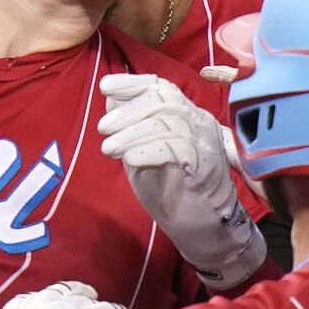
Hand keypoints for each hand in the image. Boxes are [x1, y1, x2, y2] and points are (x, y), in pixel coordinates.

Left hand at [0, 281, 135, 308]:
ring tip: (69, 298)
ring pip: (55, 291)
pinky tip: (37, 308)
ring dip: (66, 295)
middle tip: (96, 307)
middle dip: (93, 302)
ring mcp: (35, 306)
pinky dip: (36, 303)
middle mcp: (64, 306)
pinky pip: (26, 300)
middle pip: (82, 295)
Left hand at [98, 73, 266, 289]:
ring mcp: (205, 143)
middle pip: (164, 100)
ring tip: (108, 149)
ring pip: (168, 123)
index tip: (105, 87)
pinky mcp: (205, 167)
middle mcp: (199, 122)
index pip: (162, 87)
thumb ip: (132, 125)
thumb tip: (111, 98)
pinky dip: (149, 150)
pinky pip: (177, 149)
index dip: (133, 83)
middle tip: (102, 129)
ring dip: (132, 133)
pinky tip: (130, 160)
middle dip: (128, 112)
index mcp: (186, 114)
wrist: (200, 225)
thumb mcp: (145, 149)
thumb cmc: (170, 186)